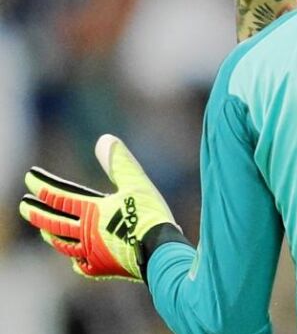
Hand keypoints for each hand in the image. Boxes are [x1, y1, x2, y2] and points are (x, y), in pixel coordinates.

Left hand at [19, 135, 179, 281]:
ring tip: (44, 231)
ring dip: (51, 235)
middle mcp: (86, 233)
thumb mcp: (137, 183)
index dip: (43, 186)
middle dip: (37, 212)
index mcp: (91, 211)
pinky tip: (75, 259)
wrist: (160, 253)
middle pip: (54, 222)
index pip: (59, 197)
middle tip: (24, 205)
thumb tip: (104, 139)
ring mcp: (91, 253)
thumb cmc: (149, 216)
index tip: (29, 178)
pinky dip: (74, 258)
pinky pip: (80, 264)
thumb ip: (119, 162)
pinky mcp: (102, 268)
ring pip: (63, 244)